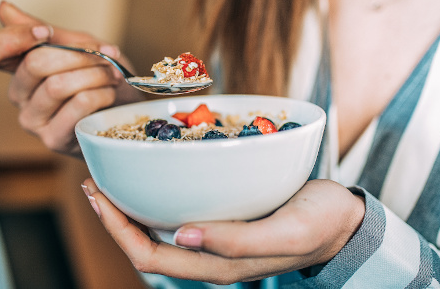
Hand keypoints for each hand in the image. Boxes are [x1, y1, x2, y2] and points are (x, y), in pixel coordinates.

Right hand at [0, 1, 142, 155]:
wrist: (126, 111)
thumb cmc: (100, 78)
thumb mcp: (78, 46)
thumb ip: (45, 30)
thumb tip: (3, 7)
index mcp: (19, 68)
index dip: (14, 37)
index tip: (46, 32)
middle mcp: (19, 95)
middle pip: (35, 63)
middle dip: (78, 55)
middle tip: (105, 55)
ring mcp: (33, 120)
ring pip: (57, 85)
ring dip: (94, 74)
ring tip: (112, 75)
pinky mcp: (53, 139)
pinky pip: (77, 105)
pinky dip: (101, 93)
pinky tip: (110, 94)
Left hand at [81, 178, 364, 284]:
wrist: (345, 221)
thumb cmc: (319, 224)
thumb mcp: (287, 232)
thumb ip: (237, 240)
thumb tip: (181, 235)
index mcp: (218, 265)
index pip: (150, 257)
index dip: (117, 230)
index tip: (97, 195)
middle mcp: (209, 255)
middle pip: (145, 245)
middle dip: (114, 217)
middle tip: (94, 181)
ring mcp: (215, 239)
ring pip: (159, 231)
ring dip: (131, 208)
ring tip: (112, 177)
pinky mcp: (224, 221)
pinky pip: (179, 213)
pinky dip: (158, 195)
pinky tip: (154, 173)